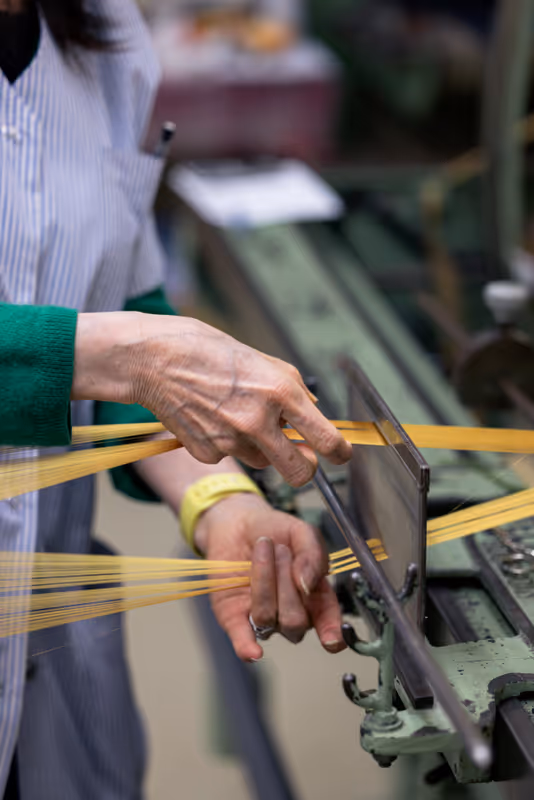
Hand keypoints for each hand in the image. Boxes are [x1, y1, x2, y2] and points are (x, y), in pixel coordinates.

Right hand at [72, 312, 351, 486]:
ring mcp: (230, 440)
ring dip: (259, 447)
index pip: (326, 440)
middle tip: (300, 455)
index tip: (341, 455)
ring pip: (261, 462)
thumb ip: (291, 390)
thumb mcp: (263, 360)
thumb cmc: (209, 351)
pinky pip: (228, 457)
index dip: (340, 453)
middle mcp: (258, 421)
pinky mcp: (206, 452)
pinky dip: (225, 443)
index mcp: (280, 392)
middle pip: (300, 471)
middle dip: (304, 467)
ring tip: (235, 414)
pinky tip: (210, 417)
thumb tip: (312, 415)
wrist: (155, 358)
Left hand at [195, 492, 346, 660]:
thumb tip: (307, 584)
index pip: (328, 623)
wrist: (238, 521)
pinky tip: (253, 653)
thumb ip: (313, 554)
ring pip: (268, 616)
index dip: (331, 633)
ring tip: (264, 547)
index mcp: (315, 597)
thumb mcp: (302, 532)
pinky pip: (243, 638)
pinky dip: (247, 647)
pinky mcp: (234, 617)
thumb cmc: (274, 530)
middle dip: (287, 580)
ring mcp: (263, 617)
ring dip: (265, 579)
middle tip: (280, 548)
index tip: (331, 639)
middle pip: (296, 620)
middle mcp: (291, 614)